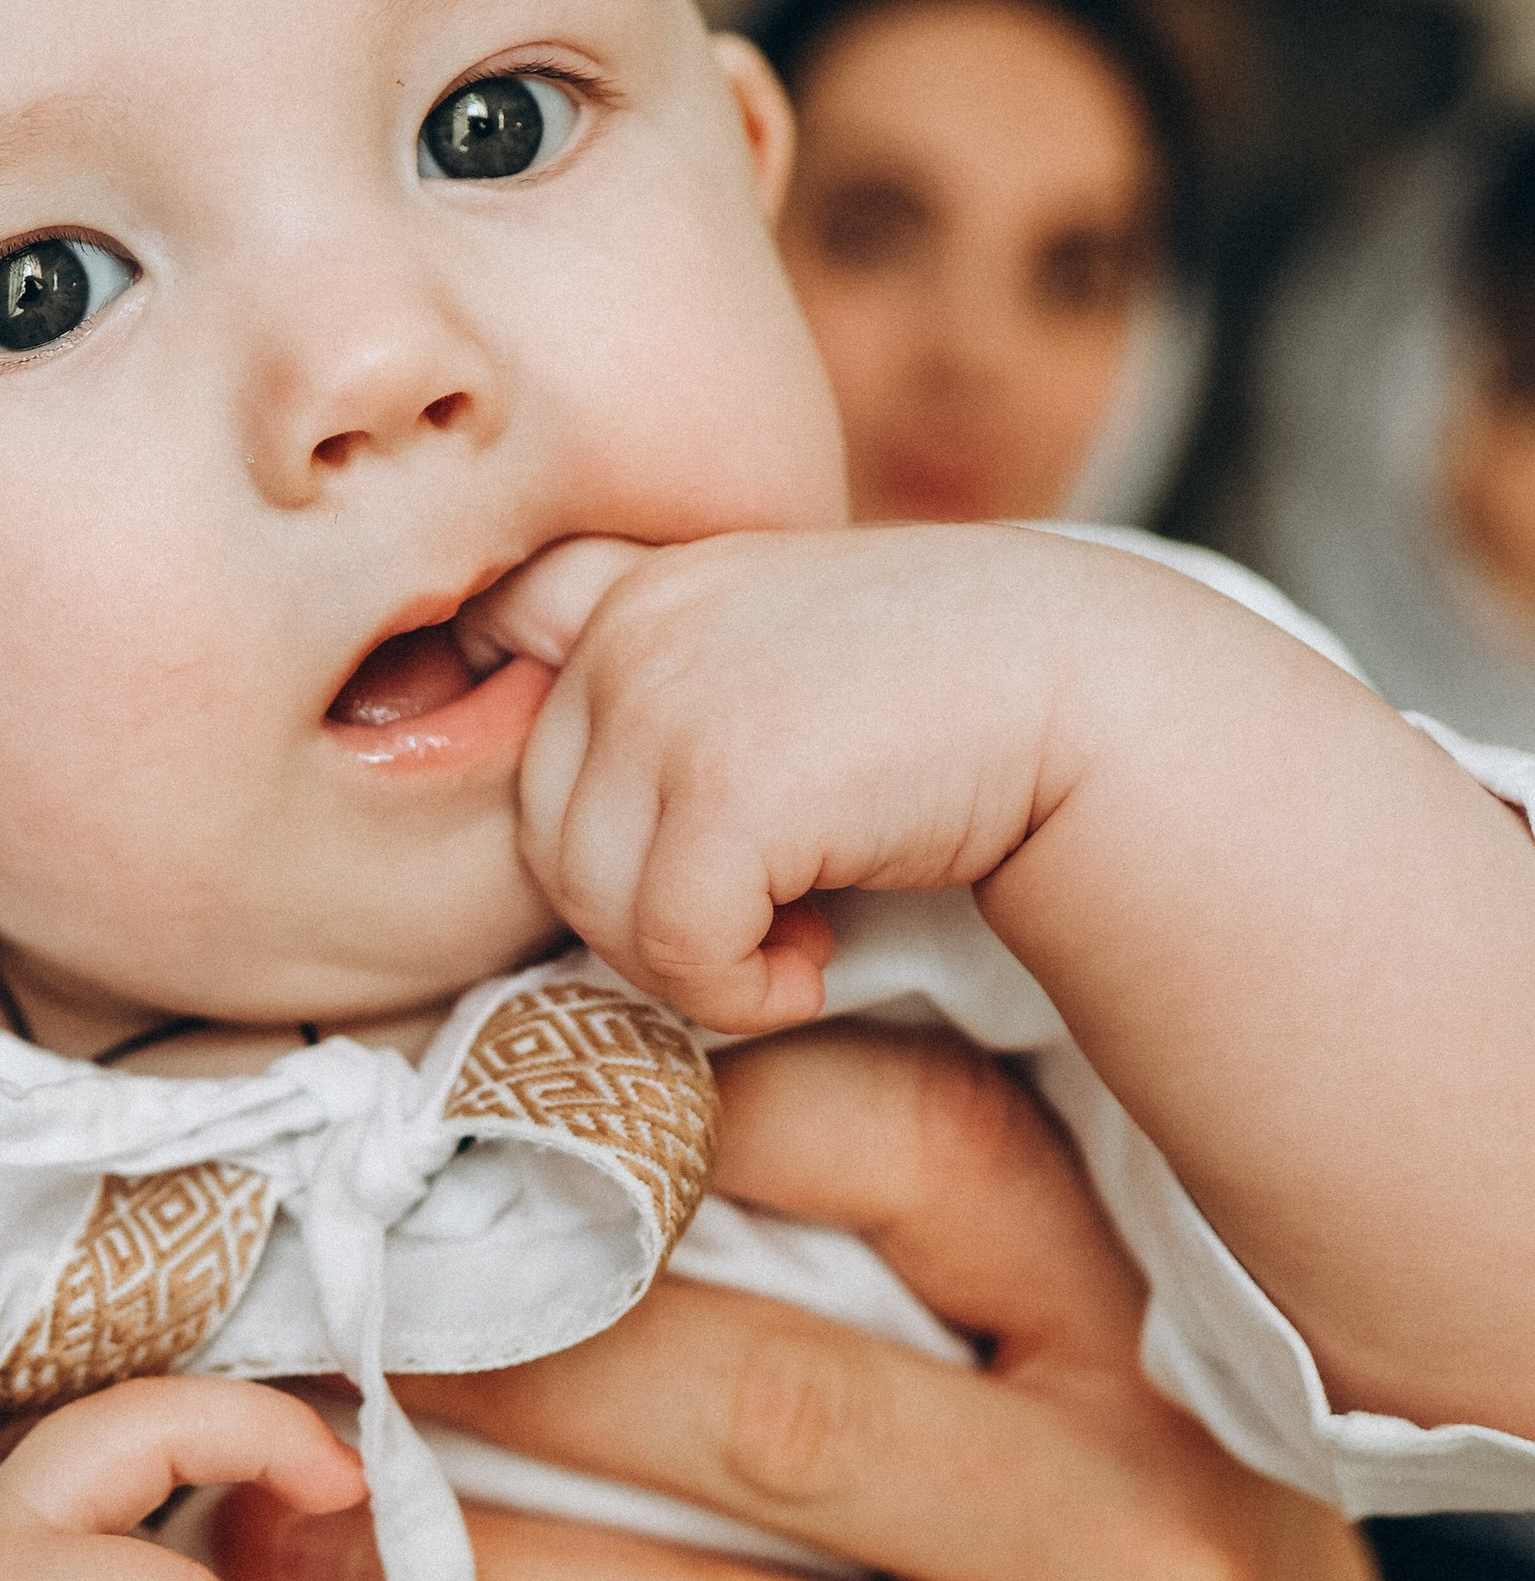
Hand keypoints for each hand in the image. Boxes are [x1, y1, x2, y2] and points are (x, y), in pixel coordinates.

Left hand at [215, 1025, 1382, 1580]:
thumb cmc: (1091, 1492)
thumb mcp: (1060, 1317)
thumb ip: (878, 1206)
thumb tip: (557, 1077)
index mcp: (1138, 1330)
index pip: (923, 1155)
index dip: (695, 1112)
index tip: (466, 1110)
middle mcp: (1136, 1528)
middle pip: (769, 1415)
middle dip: (504, 1378)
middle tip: (314, 1346)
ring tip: (283, 1553)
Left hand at [473, 522, 1081, 1028]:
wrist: (1088, 691)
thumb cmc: (936, 698)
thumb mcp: (773, 655)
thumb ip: (660, 689)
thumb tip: (534, 778)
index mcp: (636, 588)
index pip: (491, 653)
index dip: (533, 756)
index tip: (626, 821)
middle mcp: (632, 628)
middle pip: (541, 835)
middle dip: (640, 905)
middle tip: (764, 915)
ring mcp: (668, 698)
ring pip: (597, 906)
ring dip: (695, 961)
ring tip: (797, 937)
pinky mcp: (723, 785)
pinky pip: (673, 948)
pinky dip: (741, 991)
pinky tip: (819, 962)